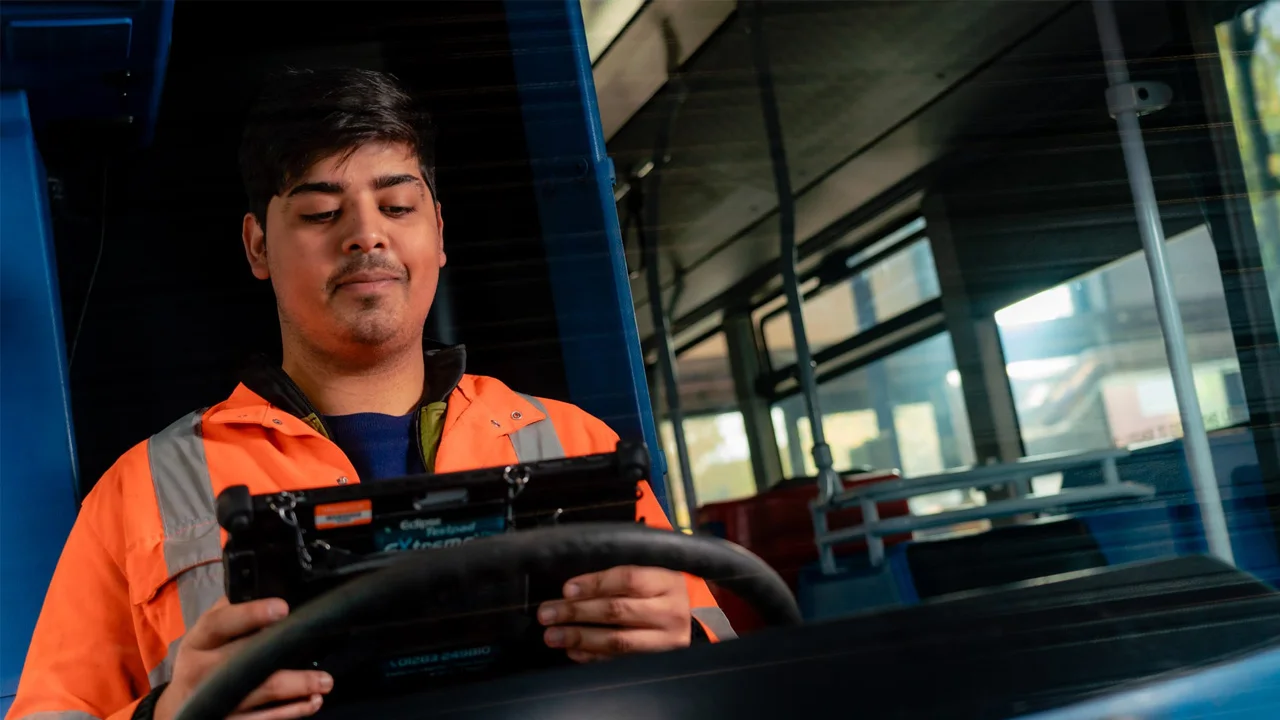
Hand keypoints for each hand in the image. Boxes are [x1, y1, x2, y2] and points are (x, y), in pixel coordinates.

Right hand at [153, 597, 332, 719]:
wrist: (178, 709)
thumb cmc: (203, 661)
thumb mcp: (207, 635)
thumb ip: (232, 611)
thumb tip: (269, 586)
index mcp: (198, 641)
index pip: (221, 623)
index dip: (250, 614)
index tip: (282, 608)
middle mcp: (201, 672)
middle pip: (245, 661)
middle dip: (284, 654)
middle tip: (317, 643)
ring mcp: (212, 702)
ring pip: (259, 693)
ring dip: (297, 686)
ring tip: (324, 681)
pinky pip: (261, 719)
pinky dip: (290, 712)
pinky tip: (311, 702)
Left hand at [537, 566, 691, 662]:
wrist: (694, 622)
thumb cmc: (663, 593)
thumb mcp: (653, 576)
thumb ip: (620, 579)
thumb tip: (572, 590)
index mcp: (667, 582)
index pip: (627, 579)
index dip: (594, 584)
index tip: (566, 589)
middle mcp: (669, 612)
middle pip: (617, 610)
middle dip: (577, 612)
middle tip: (547, 613)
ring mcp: (665, 641)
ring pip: (617, 640)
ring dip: (579, 637)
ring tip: (552, 635)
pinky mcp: (657, 662)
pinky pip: (619, 661)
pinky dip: (592, 656)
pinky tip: (572, 650)